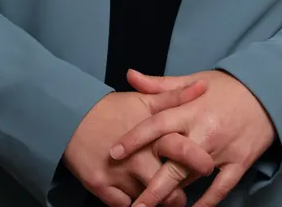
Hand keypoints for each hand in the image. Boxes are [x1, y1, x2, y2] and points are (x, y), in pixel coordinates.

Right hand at [63, 80, 213, 206]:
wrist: (72, 117)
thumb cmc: (113, 109)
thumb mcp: (145, 101)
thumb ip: (175, 97)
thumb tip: (203, 86)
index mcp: (151, 136)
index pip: (183, 153)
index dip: (199, 163)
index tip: (209, 166)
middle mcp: (137, 158)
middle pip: (168, 190)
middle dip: (178, 196)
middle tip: (181, 193)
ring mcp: (119, 176)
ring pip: (148, 201)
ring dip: (154, 200)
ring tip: (159, 194)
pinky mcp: (102, 188)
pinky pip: (125, 206)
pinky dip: (132, 203)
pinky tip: (137, 196)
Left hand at [109, 69, 275, 206]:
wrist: (267, 91)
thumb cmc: (225, 86)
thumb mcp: (192, 80)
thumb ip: (160, 84)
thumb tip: (130, 76)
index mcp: (190, 109)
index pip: (157, 125)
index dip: (134, 138)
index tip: (114, 153)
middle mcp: (204, 131)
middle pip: (172, 162)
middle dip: (151, 186)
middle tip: (133, 204)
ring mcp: (222, 150)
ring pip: (192, 177)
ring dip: (172, 195)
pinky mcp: (239, 162)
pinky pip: (220, 188)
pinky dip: (206, 202)